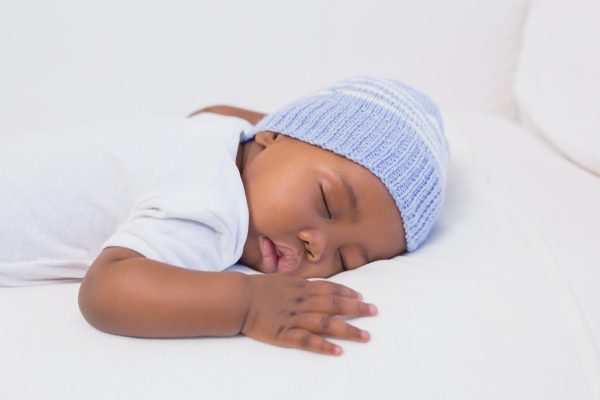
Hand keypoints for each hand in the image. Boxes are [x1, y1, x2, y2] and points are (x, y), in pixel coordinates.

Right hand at [241, 273, 377, 355]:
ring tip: (365, 336)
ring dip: (348, 329)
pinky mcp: (286, 334)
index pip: (330, 289)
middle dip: (357, 309)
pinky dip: (324, 346)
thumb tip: (316, 285)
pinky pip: (308, 341)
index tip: (362, 298)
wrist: (239, 299)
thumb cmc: (259, 288)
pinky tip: (338, 351)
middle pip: (335, 304)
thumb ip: (300, 283)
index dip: (348, 293)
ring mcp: (295, 318)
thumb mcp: (283, 279)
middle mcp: (303, 301)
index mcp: (302, 287)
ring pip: (327, 323)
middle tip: (375, 311)